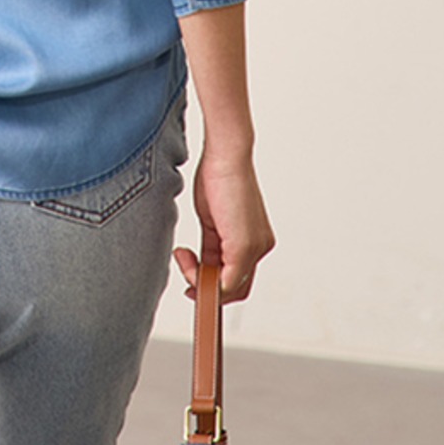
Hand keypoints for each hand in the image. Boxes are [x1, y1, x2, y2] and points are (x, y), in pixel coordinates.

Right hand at [173, 143, 275, 304]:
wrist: (226, 156)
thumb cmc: (218, 177)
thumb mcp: (212, 220)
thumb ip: (212, 246)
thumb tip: (202, 267)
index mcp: (255, 239)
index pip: (237, 275)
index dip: (212, 283)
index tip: (191, 279)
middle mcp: (261, 246)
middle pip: (237, 288)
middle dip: (207, 288)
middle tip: (186, 282)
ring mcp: (255, 248)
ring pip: (231, 288)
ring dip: (200, 281)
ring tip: (182, 259)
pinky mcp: (244, 247)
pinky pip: (227, 282)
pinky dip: (202, 278)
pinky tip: (185, 259)